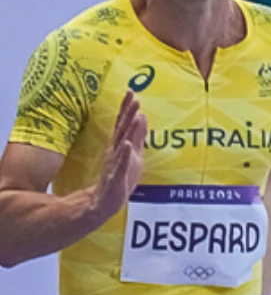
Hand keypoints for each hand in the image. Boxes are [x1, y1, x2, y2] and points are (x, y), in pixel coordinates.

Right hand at [87, 91, 146, 223]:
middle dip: (127, 113)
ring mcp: (114, 164)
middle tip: (133, 97)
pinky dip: (124, 154)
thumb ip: (137, 136)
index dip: (127, 109)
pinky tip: (127, 144)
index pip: (123, 124)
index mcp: (119, 146)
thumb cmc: (121, 177)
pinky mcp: (115, 177)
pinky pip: (120, 164)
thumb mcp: (133, 155)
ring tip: (135, 115)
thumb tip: (142, 115)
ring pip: (122, 143)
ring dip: (128, 129)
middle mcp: (115, 151)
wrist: (104, 202)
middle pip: (122, 129)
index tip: (131, 92)